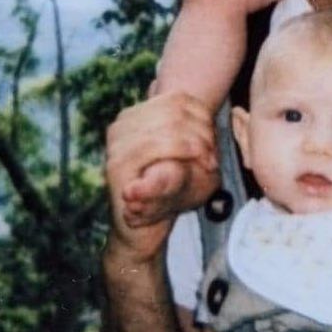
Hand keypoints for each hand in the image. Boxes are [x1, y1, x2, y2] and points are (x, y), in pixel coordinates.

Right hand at [104, 92, 217, 262]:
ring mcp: (117, 146)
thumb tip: (197, 104)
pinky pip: (151, 152)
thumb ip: (191, 123)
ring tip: (207, 166)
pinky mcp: (117, 169)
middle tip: (212, 159)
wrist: (142, 232)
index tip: (214, 143)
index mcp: (136, 115)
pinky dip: (176, 158)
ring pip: (169, 130)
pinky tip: (187, 172)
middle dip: (202, 134)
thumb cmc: (169, 190)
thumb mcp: (186, 153)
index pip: (179, 99)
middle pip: (176, 113)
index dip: (203, 118)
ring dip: (195, 148)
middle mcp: (122, 126)